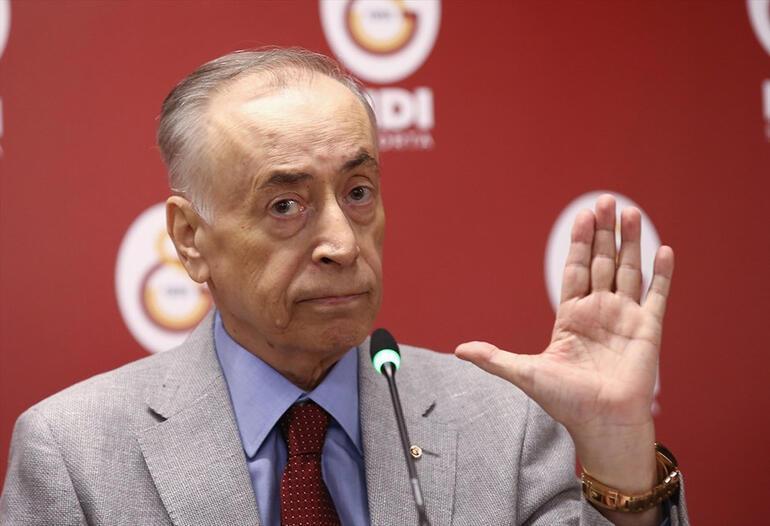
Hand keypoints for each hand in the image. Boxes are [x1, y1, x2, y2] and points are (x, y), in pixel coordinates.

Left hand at [456, 194, 673, 505]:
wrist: (600, 423)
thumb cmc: (565, 402)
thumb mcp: (525, 373)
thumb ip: (494, 357)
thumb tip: (458, 349)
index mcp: (571, 316)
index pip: (574, 269)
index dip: (578, 243)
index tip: (581, 216)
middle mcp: (599, 311)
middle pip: (601, 262)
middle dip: (603, 232)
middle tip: (605, 200)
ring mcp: (624, 318)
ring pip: (628, 271)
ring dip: (631, 242)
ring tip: (631, 212)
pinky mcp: (648, 330)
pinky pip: (657, 296)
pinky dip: (662, 274)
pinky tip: (664, 250)